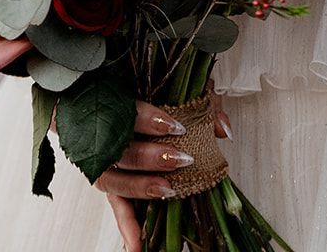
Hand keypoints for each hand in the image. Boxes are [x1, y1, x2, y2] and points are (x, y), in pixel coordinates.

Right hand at [98, 94, 232, 251]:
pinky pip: (115, 205)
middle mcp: (104, 133)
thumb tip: (223, 129)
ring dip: (139, 187)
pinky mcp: (110, 182)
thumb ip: (205, 104)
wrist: (141, 101)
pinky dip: (127, 226)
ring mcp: (103, 160)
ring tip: (166, 191)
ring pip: (111, 178)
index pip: (125, 109)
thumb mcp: (186, 90)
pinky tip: (137, 246)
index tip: (175, 126)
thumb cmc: (163, 93)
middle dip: (148, 156)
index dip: (147, 118)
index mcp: (120, 101)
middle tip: (178, 160)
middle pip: (118, 148)